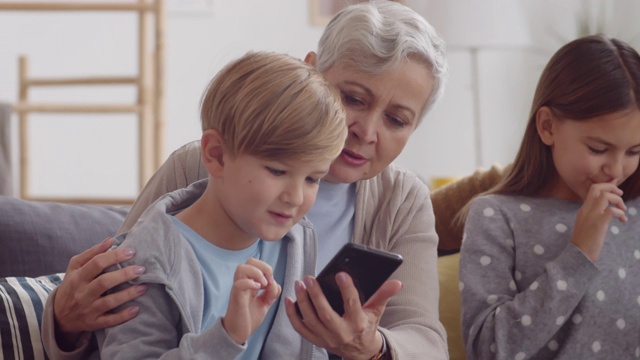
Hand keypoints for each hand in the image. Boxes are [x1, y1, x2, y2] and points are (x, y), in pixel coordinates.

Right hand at [54, 238, 146, 347]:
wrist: (59, 315)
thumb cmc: (72, 285)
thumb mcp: (75, 267)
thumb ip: (92, 253)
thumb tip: (111, 240)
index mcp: (78, 276)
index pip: (97, 263)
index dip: (115, 256)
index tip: (131, 251)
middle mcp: (82, 293)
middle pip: (104, 282)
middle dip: (124, 275)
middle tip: (141, 269)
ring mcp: (88, 309)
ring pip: (109, 302)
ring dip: (128, 294)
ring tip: (144, 286)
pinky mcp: (93, 323)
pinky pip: (110, 321)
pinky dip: (123, 316)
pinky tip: (136, 309)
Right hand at [222, 258, 281, 344]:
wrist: (238, 333)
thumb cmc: (249, 317)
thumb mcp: (265, 303)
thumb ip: (271, 292)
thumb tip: (274, 283)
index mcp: (249, 282)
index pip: (256, 263)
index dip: (266, 268)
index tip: (271, 282)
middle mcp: (242, 282)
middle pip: (249, 261)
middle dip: (263, 267)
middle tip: (268, 282)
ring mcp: (238, 289)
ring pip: (241, 268)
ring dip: (257, 273)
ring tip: (263, 286)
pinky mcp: (236, 298)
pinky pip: (239, 284)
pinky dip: (250, 283)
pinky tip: (258, 291)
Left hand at [284, 272, 401, 359]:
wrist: (360, 352)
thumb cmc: (367, 326)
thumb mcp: (376, 311)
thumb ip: (384, 295)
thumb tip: (397, 283)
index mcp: (358, 323)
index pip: (351, 304)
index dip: (346, 289)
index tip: (340, 274)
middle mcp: (341, 333)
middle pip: (325, 314)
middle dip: (315, 295)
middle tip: (309, 278)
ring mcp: (327, 338)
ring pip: (310, 320)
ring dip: (302, 302)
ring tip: (298, 284)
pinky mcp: (316, 340)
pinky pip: (300, 328)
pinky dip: (292, 315)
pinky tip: (288, 300)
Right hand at [571, 182, 627, 261]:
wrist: (579, 255)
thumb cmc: (585, 243)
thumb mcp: (587, 225)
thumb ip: (595, 216)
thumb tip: (607, 211)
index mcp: (583, 209)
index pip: (593, 190)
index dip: (606, 186)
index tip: (616, 191)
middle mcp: (586, 210)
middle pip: (597, 188)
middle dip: (612, 187)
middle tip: (621, 195)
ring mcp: (591, 216)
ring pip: (605, 196)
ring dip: (618, 200)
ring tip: (623, 210)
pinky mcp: (598, 224)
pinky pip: (612, 211)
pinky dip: (620, 213)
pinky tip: (622, 220)